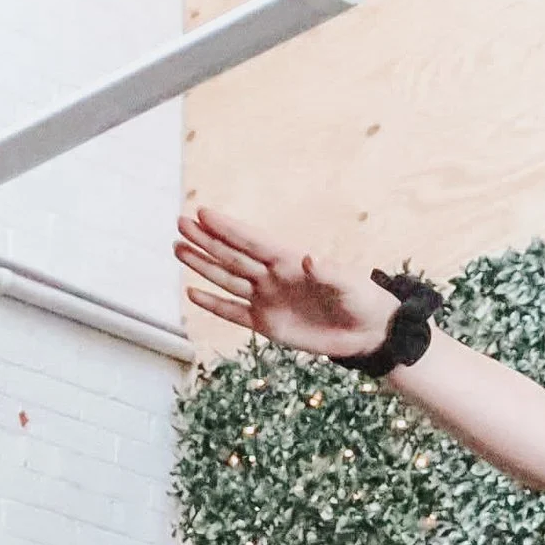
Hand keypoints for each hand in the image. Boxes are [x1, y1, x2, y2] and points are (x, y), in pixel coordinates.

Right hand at [176, 207, 398, 358]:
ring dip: (203, 265)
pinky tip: (193, 293)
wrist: (365, 331)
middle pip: (231, 255)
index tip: (203, 213)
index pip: (251, 241)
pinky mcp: (266, 324)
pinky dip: (214, 304)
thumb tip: (308, 258)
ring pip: (227, 279)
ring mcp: (266, 299)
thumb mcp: (348, 283)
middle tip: (179, 223)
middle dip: (205, 240)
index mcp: (289, 260)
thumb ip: (328, 271)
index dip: (227, 228)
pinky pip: (233, 312)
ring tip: (178, 249)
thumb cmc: (361, 299)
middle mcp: (272, 276)